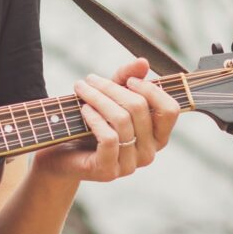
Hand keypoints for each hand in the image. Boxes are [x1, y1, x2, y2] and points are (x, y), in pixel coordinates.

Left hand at [31, 57, 180, 182]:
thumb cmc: (91, 122)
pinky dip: (94, 118)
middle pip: (139, 109)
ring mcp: (130, 165)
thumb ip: (127, 78)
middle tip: (89, 79)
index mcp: (157, 136)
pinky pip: (108, 137)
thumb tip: (143, 62)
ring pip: (121, 120)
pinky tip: (83, 109)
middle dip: (112, 88)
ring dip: (98, 98)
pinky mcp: (108, 171)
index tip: (128, 80)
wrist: (62, 153)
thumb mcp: (110, 96)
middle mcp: (149, 153)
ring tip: (81, 89)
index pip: (169, 110)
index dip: (150, 90)